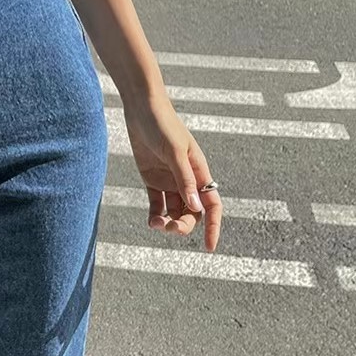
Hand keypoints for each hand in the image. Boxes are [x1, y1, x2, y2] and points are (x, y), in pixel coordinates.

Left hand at [122, 93, 222, 251]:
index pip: (212, 205)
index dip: (214, 227)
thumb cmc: (162, 124)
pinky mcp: (152, 179)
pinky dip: (155, 215)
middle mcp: (187, 179)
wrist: (141, 107)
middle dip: (183, 225)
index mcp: (200, 172)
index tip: (210, 248)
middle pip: (192, 213)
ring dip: (167, 222)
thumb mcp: (174, 151)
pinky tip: (150, 221)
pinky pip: (157, 204)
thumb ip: (184, 179)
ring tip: (154, 223)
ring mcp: (169, 180)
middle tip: (168, 227)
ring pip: (174, 211)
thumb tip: (197, 207)